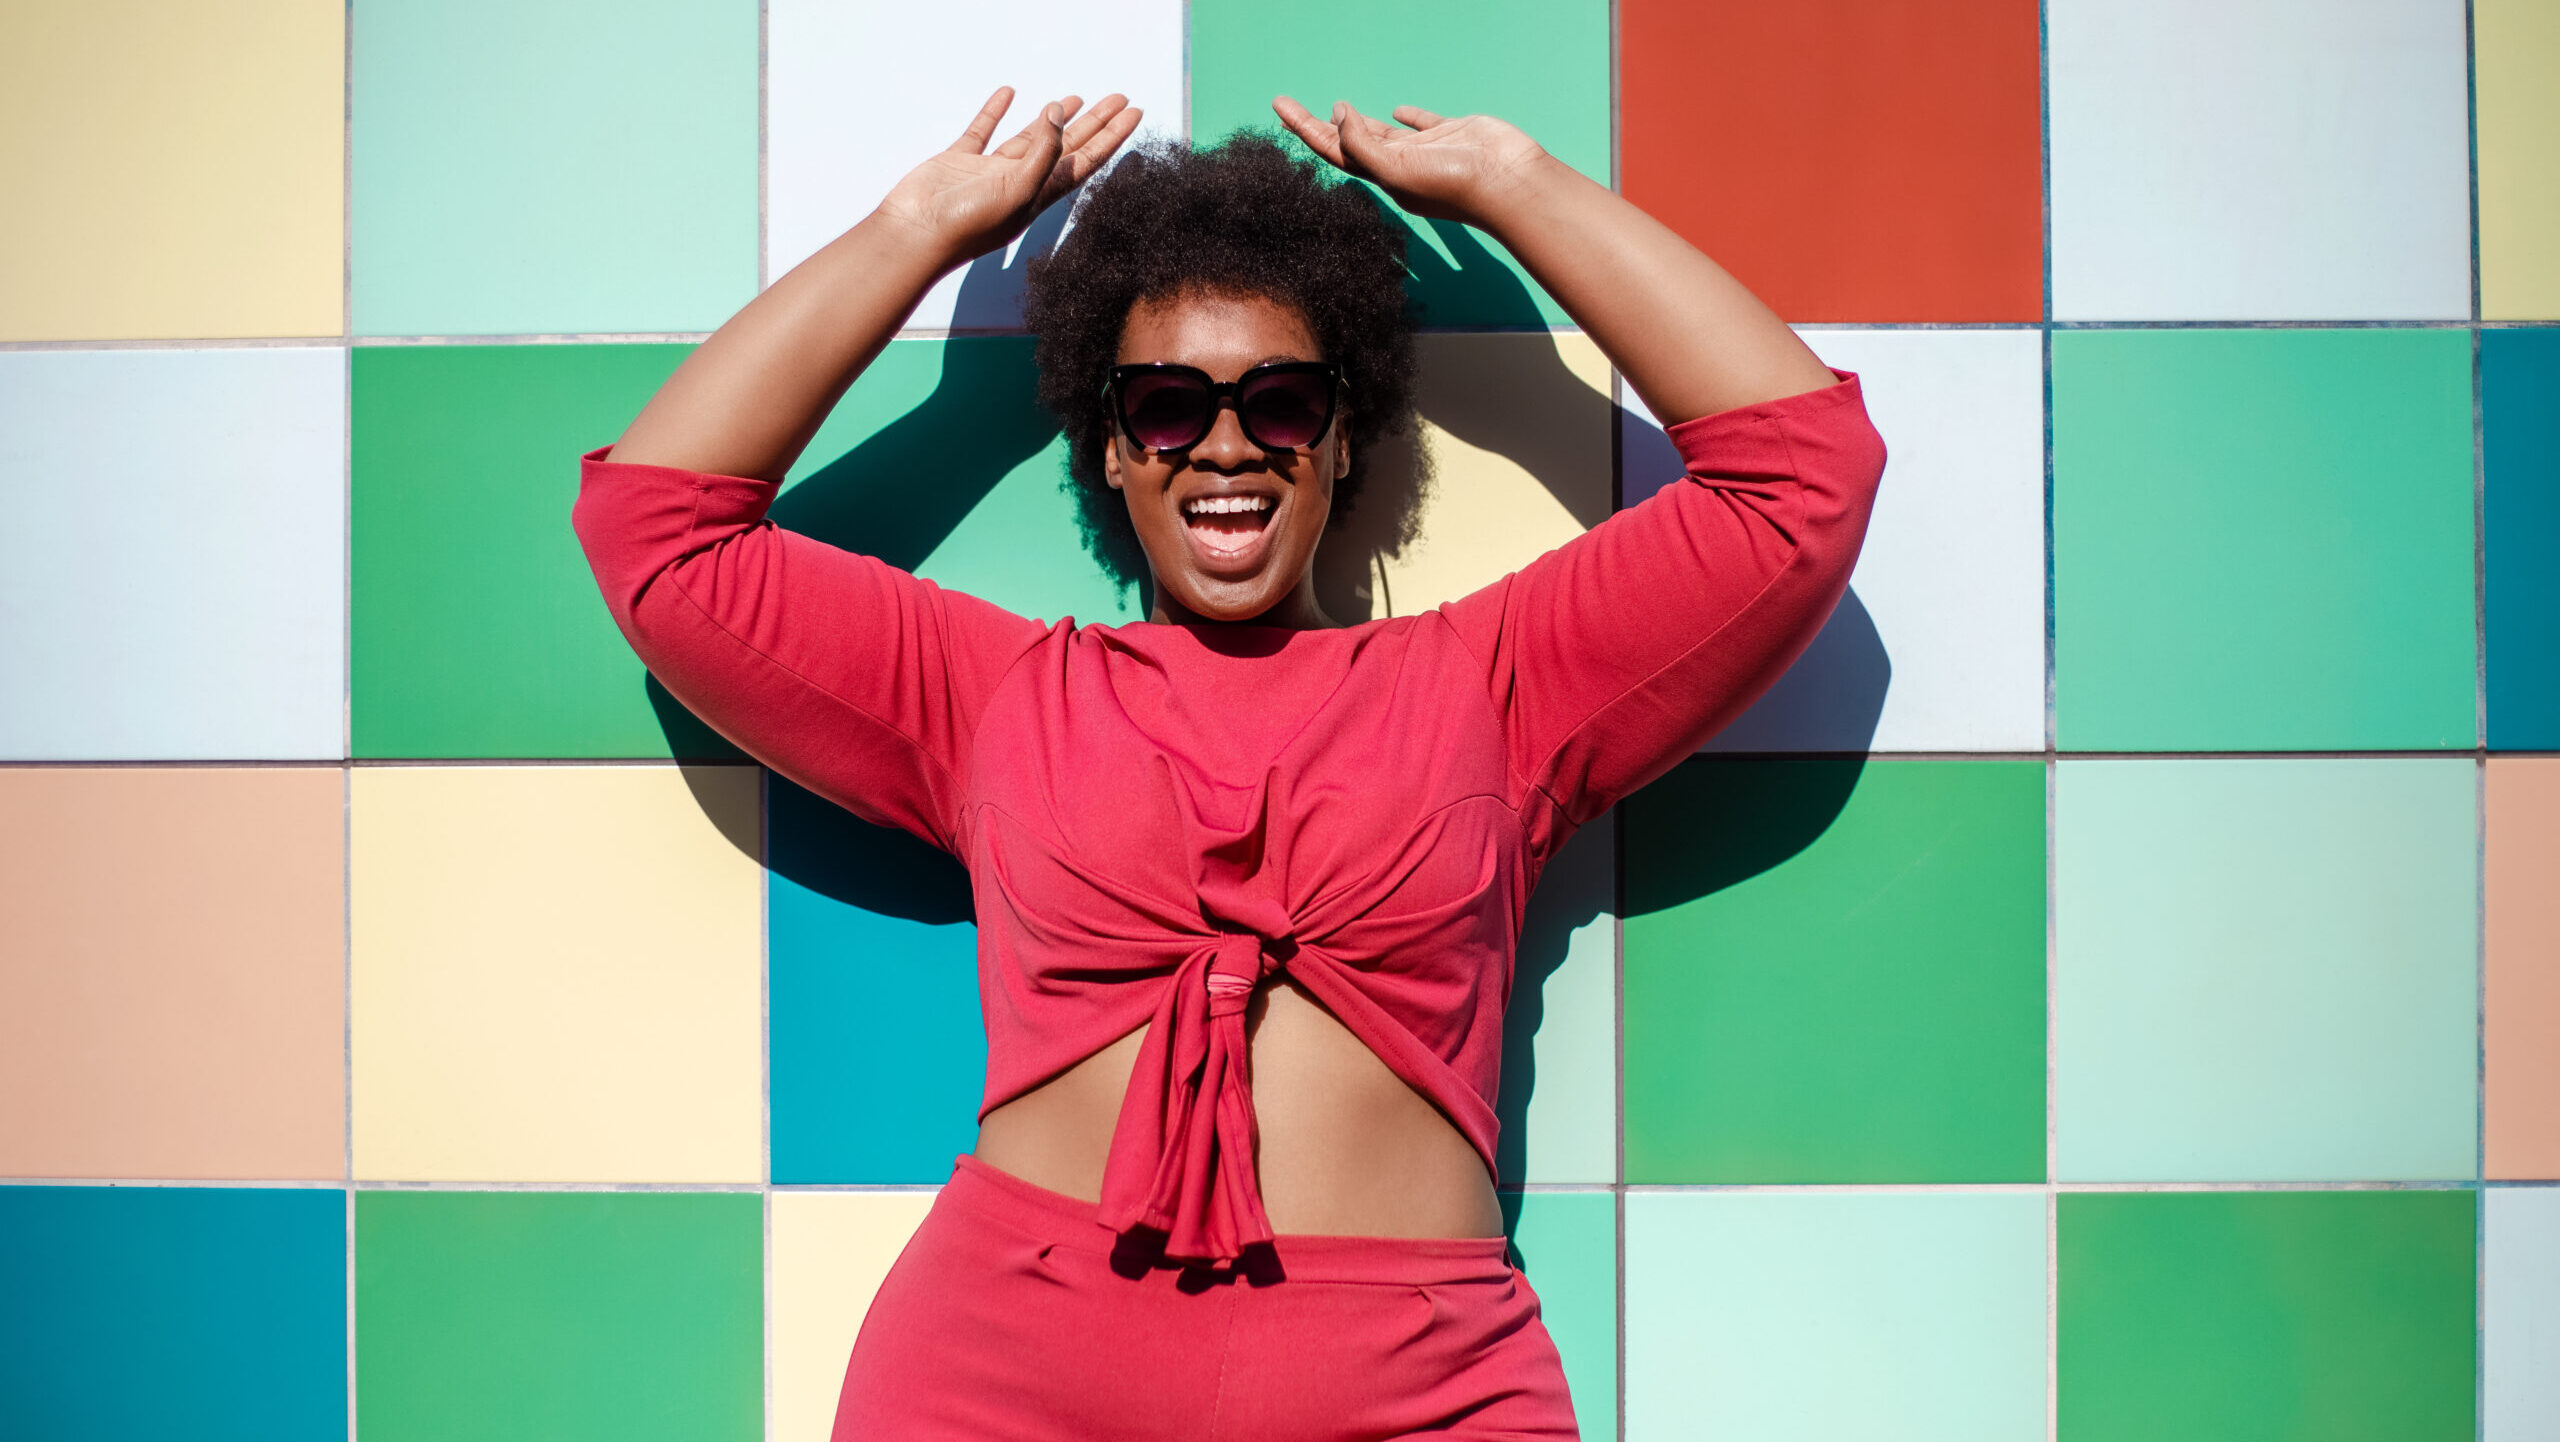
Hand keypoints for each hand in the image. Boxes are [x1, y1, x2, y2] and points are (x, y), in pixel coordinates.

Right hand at [876, 87, 1143, 264]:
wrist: (915, 233)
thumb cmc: (967, 225)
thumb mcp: (1019, 190)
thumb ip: (1043, 152)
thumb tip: (1059, 114)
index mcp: (1040, 196)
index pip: (1086, 161)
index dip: (1112, 137)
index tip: (1134, 113)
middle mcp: (1020, 184)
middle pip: (1067, 148)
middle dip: (1094, 123)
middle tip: (1118, 98)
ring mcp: (990, 172)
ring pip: (1030, 138)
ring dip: (1053, 119)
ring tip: (1075, 97)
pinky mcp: (962, 161)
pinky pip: (984, 131)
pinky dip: (996, 111)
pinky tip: (1009, 93)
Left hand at [1272, 97, 1548, 224]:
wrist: (1507, 182)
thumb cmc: (1454, 184)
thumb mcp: (1396, 169)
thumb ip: (1362, 143)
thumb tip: (1339, 114)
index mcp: (1383, 177)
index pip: (1333, 151)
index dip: (1304, 129)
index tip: (1279, 107)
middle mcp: (1400, 166)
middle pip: (1348, 142)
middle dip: (1317, 124)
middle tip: (1287, 105)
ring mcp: (1425, 151)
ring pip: (1380, 133)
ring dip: (1356, 121)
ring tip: (1336, 107)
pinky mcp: (1450, 135)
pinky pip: (1421, 124)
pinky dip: (1407, 116)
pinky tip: (1396, 110)